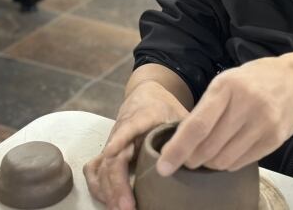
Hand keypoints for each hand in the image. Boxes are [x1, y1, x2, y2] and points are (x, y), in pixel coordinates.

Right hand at [84, 81, 188, 209]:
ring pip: (102, 167)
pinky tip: (109, 202)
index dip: (120, 139)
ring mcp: (112, 142)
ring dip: (108, 190)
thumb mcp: (179, 114)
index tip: (114, 152)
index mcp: (142, 117)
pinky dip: (99, 187)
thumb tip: (197, 157)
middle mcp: (122, 130)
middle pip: (113, 158)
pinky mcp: (107, 152)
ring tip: (119, 209)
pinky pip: (95, 170)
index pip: (129, 127)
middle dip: (118, 184)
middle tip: (127, 207)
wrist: (145, 95)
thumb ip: (187, 133)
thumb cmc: (165, 107)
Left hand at [155, 55, 292, 175]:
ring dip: (210, 163)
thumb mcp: (227, 81)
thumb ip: (206, 107)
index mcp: (227, 86)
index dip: (177, 149)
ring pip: (224, 159)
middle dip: (191, 159)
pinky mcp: (275, 139)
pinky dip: (228, 163)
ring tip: (208, 156)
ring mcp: (263, 123)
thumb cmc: (255, 80)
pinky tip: (227, 154)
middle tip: (186, 160)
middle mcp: (246, 104)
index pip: (197, 126)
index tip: (163, 165)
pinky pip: (241, 162)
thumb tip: (180, 140)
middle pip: (208, 147)